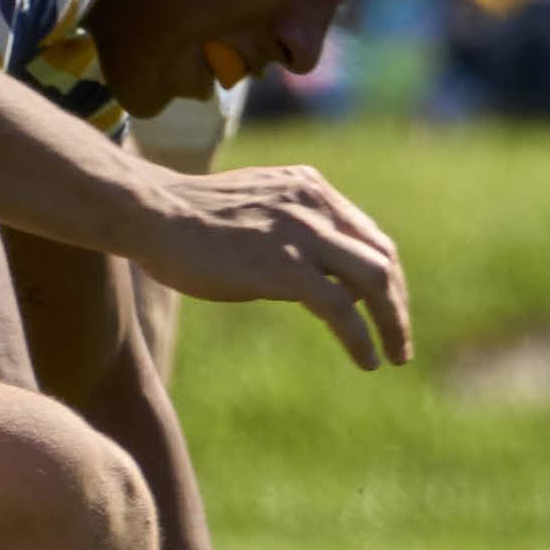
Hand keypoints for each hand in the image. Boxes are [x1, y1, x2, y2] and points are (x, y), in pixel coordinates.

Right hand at [130, 164, 413, 367]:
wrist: (150, 213)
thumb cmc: (186, 217)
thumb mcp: (253, 207)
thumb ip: (288, 228)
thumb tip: (312, 274)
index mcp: (310, 189)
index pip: (368, 235)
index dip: (384, 274)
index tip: (386, 305)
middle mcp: (317, 206)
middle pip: (383, 256)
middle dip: (397, 300)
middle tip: (400, 336)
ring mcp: (303, 235)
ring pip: (375, 281)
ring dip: (393, 321)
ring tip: (396, 354)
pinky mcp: (285, 268)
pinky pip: (341, 308)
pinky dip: (361, 337)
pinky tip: (368, 360)